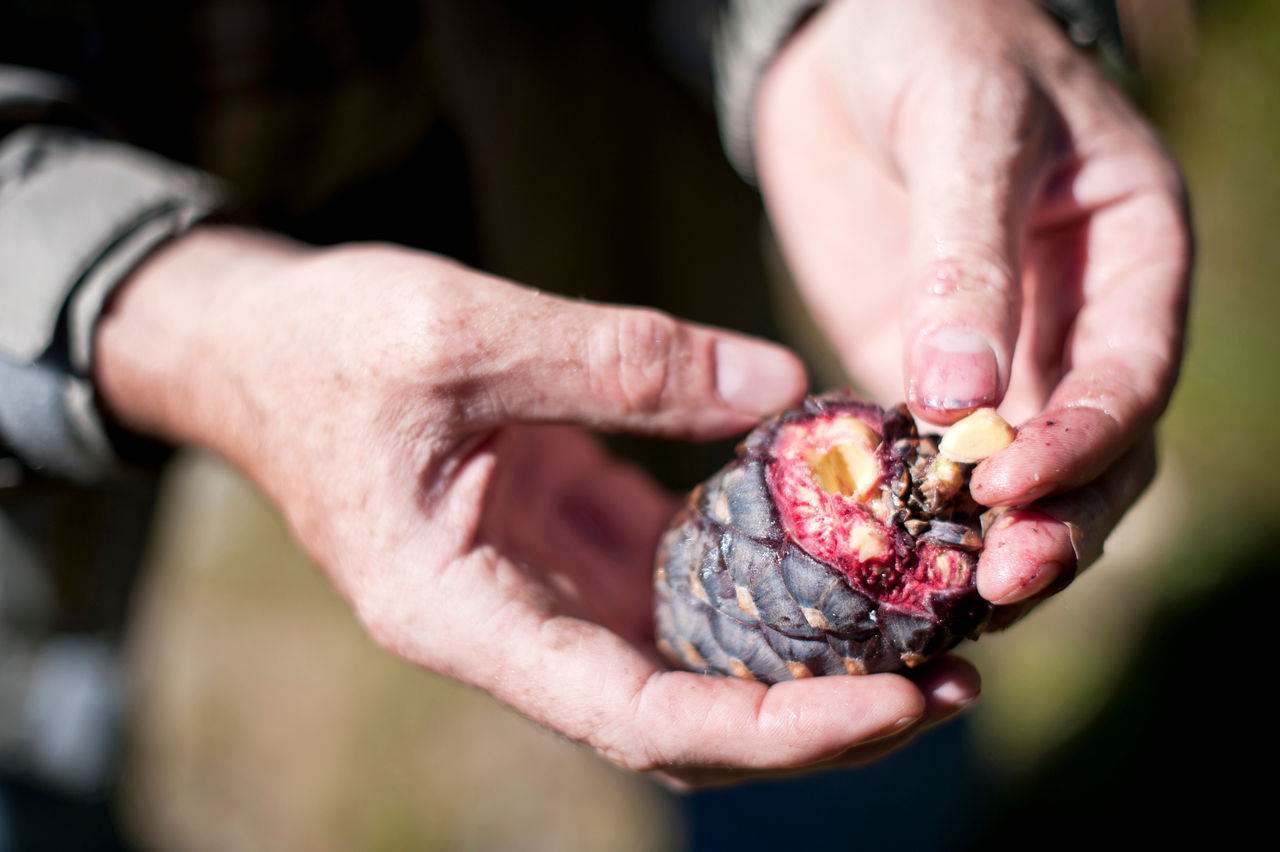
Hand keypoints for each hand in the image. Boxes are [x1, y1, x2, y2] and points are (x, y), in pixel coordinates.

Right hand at [94, 226, 978, 785]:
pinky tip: (844, 548)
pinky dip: (762, 579)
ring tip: (928, 626)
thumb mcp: (463, 333)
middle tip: (952, 678)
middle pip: (685, 719)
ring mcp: (544, 592)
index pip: (638, 719)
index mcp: (462, 617)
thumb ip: (622, 359)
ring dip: (805, 657)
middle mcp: (512, 629)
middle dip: (818, 715)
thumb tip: (786, 387)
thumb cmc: (327, 344)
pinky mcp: (568, 543)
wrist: (257, 343)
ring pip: (694, 663)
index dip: (772, 729)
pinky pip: (681, 583)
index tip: (895, 705)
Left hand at [754, 0, 1188, 613]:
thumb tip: (960, 404)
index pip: (1131, 375)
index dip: (1085, 441)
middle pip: (1092, 456)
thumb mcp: (966, 127)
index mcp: (1131, 257)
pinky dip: (907, 504)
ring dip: (983, 538)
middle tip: (993, 583)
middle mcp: (1075, 322)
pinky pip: (925, 455)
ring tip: (938, 594)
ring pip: (1014, 476)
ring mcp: (997, 357)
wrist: (855, 41)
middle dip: (1051, 523)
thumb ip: (966, 261)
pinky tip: (871, 546)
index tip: (1011, 485)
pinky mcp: (914, 371)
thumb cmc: (938, 43)